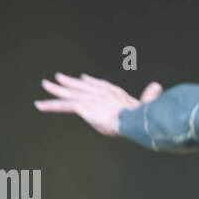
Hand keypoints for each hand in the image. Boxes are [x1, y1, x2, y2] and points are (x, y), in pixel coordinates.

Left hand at [35, 73, 163, 136]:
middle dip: (70, 82)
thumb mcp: (146, 106)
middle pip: (81, 86)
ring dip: (56, 90)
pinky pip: (63, 105)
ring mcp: (90, 99)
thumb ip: (149, 97)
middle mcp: (100, 92)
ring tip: (45, 85)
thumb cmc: (142, 117)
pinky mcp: (83, 106)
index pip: (99, 85)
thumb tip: (159, 87)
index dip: (91, 82)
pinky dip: (51, 105)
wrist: (134, 120)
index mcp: (114, 92)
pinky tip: (39, 105)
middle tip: (57, 78)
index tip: (83, 78)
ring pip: (70, 93)